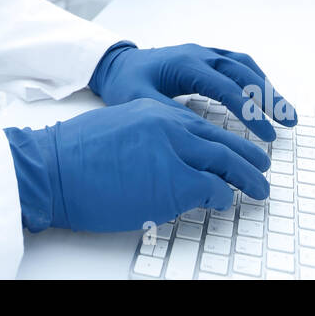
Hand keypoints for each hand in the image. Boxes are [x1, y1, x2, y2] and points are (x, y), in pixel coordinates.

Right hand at [4, 98, 271, 232]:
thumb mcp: (116, 130)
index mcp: (155, 112)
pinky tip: (225, 203)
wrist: (52, 167)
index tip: (236, 150)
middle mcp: (170, 126)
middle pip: (223, 141)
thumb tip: (165, 158)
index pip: (202, 124)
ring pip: (228, 164)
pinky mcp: (176, 182)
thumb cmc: (72, 156)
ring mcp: (175, 153)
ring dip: (249, 178)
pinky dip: (225, 198)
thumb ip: (147, 137)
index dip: (225, 140)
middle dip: (248, 157)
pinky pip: (215, 191)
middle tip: (262, 168)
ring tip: (260, 189)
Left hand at [89, 41, 294, 140]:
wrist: (115, 63)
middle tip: (289, 120)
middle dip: (269, 97)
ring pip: (244, 65)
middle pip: (243, 72)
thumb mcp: (139, 101)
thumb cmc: (124, 83)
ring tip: (285, 111)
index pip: (227, 88)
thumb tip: (204, 136)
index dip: (250, 112)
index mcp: (184, 63)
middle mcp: (199, 53)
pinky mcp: (204, 56)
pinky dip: (254, 78)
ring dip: (266, 86)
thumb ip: (170, 115)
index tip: (267, 135)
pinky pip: (237, 63)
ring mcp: (203, 52)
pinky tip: (265, 95)